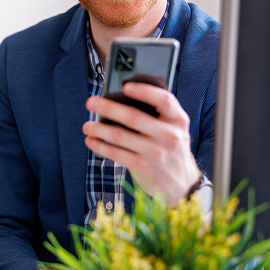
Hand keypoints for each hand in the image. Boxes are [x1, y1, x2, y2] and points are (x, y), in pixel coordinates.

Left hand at [83, 82, 198, 204]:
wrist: (182, 182)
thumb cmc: (171, 146)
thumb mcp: (174, 127)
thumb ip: (158, 112)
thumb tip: (121, 98)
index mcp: (178, 120)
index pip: (164, 100)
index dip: (144, 91)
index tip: (125, 86)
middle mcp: (170, 136)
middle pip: (134, 117)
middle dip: (108, 108)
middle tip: (91, 102)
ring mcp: (156, 153)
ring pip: (120, 136)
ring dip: (99, 129)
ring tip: (87, 125)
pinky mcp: (143, 167)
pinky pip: (116, 154)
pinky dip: (100, 146)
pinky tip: (91, 140)